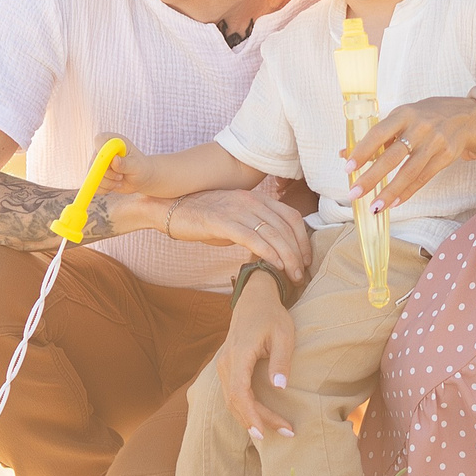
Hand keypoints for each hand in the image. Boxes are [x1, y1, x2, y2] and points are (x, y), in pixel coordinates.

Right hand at [98, 135, 169, 196]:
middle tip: (120, 176)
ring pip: (93, 176)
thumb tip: (114, 160)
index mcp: (112, 141)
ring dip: (108, 182)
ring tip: (120, 179)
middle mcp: (101, 150)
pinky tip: (114, 185)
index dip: (103, 151)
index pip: (100, 140)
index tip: (112, 161)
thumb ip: (125, 163)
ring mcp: (97, 164)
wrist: (140, 177)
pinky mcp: (95, 176)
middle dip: (108, 173)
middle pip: (94, 162)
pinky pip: (94, 185)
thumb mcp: (136, 165)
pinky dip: (105, 189)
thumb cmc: (140, 167)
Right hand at [163, 185, 316, 280]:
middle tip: (301, 275)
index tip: (306, 259)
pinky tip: (275, 266)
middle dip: (298, 253)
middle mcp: (251, 200)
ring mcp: (236, 209)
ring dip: (287, 257)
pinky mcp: (221, 221)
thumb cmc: (203, 217)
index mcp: (257, 198)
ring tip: (292, 277)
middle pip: (285, 227)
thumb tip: (273, 249)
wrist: (169, 208)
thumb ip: (254, 227)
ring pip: (272, 233)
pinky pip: (251, 237)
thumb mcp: (235, 217)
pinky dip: (267, 252)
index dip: (303, 239)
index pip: (291, 216)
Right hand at [215, 269, 295, 439]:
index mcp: (239, 354)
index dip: (251, 416)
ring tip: (276, 430)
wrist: (254, 299)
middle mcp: (226, 362)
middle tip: (286, 432)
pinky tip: (260, 418)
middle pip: (235, 402)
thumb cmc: (271, 315)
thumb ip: (280, 360)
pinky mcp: (227, 367)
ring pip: (231, 401)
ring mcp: (223, 365)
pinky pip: (232, 394)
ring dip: (251, 418)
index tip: (265, 432)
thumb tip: (279, 387)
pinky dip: (245, 409)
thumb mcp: (283, 334)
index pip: (240, 393)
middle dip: (258, 422)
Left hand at [345, 95, 475, 211]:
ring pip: (409, 172)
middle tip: (354, 192)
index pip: (379, 132)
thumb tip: (345, 154)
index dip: (363, 150)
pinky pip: (423, 178)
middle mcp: (420, 127)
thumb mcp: (403, 117)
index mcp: (405, 114)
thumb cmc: (427, 116)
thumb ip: (377, 136)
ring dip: (389, 191)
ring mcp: (435, 143)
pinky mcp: (446, 157)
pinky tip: (393, 203)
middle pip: (393, 156)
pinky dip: (407, 192)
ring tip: (374, 206)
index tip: (348, 166)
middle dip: (372, 176)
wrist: (467, 117)